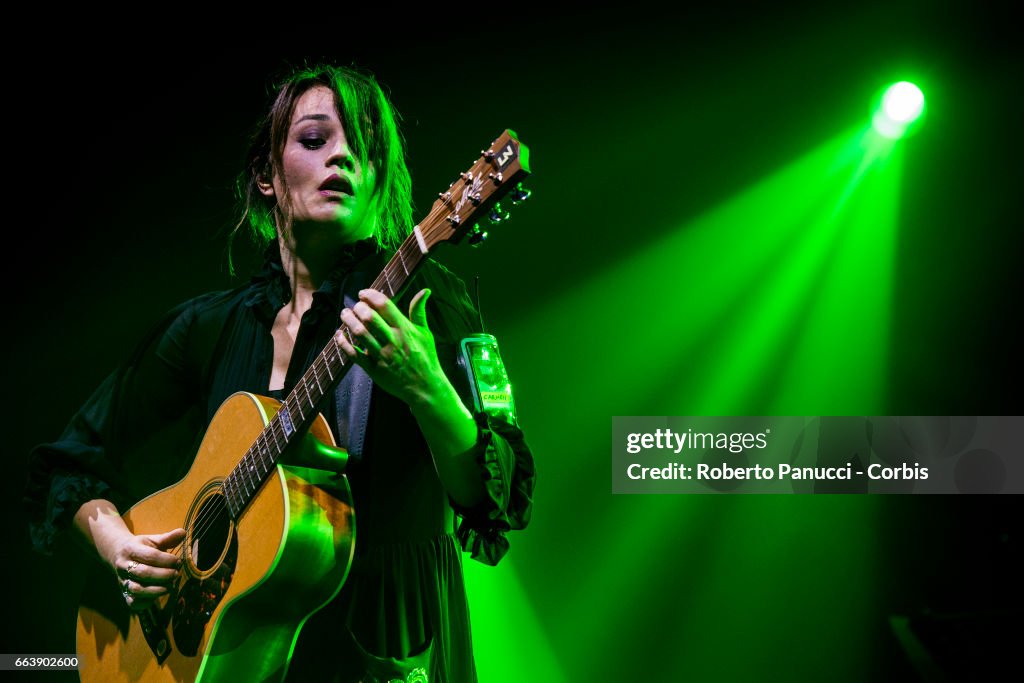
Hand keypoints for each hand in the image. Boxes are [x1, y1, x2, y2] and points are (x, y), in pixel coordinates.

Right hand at [108, 528, 183, 611]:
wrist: (118, 554)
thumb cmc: (142, 547)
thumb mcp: (153, 539)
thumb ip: (168, 538)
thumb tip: (183, 532)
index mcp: (131, 549)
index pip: (150, 556)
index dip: (167, 560)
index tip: (178, 562)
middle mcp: (124, 566)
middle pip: (144, 573)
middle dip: (164, 575)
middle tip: (176, 574)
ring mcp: (122, 581)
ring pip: (137, 589)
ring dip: (157, 590)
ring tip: (170, 586)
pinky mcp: (124, 594)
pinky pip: (132, 602)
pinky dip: (146, 602)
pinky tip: (158, 596)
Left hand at [336, 288, 445, 406]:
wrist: (424, 388)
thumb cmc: (426, 358)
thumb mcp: (425, 333)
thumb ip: (419, 311)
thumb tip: (425, 291)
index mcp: (405, 330)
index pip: (384, 305)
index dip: (370, 295)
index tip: (363, 293)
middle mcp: (393, 341)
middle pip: (369, 317)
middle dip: (358, 307)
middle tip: (355, 305)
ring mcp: (382, 356)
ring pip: (360, 333)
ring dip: (348, 320)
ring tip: (345, 314)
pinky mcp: (374, 369)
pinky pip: (354, 354)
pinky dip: (343, 343)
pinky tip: (339, 335)